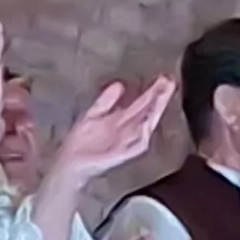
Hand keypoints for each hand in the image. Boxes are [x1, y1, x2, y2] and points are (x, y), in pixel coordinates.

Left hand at [48, 76, 175, 198]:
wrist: (70, 162)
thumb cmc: (80, 143)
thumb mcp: (92, 115)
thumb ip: (106, 101)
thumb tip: (120, 84)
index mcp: (122, 119)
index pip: (142, 102)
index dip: (152, 90)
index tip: (163, 77)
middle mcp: (130, 129)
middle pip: (148, 110)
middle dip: (159, 96)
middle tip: (169, 80)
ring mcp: (130, 140)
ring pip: (147, 122)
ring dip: (156, 109)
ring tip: (163, 94)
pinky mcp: (126, 152)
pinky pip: (139, 141)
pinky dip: (144, 131)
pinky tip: (148, 120)